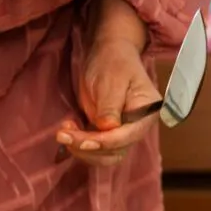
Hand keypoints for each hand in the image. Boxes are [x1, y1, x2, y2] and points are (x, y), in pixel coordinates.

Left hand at [57, 33, 160, 167]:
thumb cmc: (113, 62)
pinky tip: (68, 129)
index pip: (128, 136)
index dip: (105, 142)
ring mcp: (123, 132)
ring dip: (81, 150)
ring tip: (63, 132)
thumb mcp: (112, 80)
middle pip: (115, 151)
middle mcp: (138, 127)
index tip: (83, 142)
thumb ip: (110, 105)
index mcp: (147, 113)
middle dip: (88, 147)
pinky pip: (95, 149)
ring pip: (104, 155)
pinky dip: (79, 144)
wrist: (108, 55)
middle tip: (63, 135)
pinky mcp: (108, 133)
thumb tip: (108, 128)